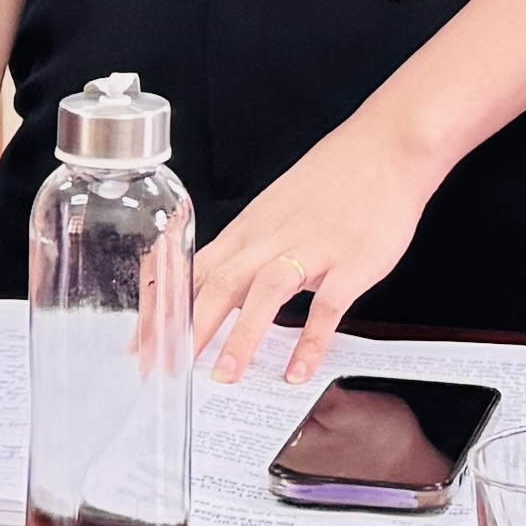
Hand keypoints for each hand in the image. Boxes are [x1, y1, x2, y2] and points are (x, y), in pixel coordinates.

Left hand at [184, 121, 448, 391]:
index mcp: (249, 229)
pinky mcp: (350, 262)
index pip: (194, 272)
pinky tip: (299, 371)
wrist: (385, 148)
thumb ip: (247, 250)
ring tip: (225, 377)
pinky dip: (311, 340)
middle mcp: (272, 239)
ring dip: (242, 335)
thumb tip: (216, 288)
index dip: (165, 309)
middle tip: (165, 367)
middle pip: (219, 283)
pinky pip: (328, 306)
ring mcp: (312, 249)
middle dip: (189, 329)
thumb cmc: (331, 181)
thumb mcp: (274, 210)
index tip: (140, 343)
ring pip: (265, 291)